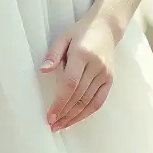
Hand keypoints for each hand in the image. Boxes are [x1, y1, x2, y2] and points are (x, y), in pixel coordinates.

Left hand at [39, 11, 116, 131]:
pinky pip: (99, 101)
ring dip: (74, 116)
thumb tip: (43, 70)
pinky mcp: (110, 80)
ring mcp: (105, 74)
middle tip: (52, 124)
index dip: (60, 102)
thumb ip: (53, 54)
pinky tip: (76, 119)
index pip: (70, 84)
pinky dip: (87, 112)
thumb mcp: (63, 38)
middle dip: (65, 113)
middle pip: (79, 96)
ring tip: (61, 125)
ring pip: (89, 101)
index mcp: (82, 54)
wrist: (106, 27)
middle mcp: (96, 66)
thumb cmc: (80, 32)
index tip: (50, 114)